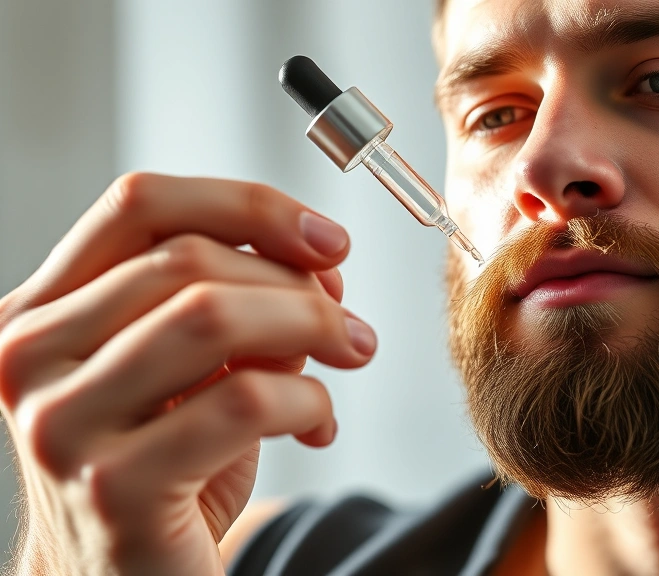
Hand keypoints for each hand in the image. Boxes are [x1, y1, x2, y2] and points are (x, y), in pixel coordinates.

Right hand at [0, 173, 375, 574]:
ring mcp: (60, 425)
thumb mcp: (195, 371)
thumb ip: (240, 304)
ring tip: (351, 355)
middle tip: (350, 322)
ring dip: (311, 327)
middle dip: (297, 281)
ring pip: (213, 316)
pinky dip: (310, 403)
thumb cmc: (166, 470)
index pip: (138, 204)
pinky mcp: (114, 488)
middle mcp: (29, 358)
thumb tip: (321, 258)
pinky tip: (318, 427)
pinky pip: (245, 402)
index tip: (327, 239)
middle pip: (188, 259)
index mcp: (42, 311)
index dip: (248, 205)